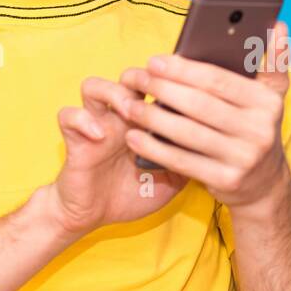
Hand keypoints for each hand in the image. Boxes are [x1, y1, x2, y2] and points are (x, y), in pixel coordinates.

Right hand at [48, 76, 187, 236]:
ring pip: (94, 85)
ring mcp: (96, 124)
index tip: (191, 83)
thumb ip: (191, 157)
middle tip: (158, 90)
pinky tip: (100, 136)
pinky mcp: (75, 139)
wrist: (94, 214)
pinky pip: (68, 116)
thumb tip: (222, 145)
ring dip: (114, 92)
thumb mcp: (172, 177)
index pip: (160, 85)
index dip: (174, 79)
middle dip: (144, 76)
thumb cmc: (134, 192)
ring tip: (129, 110)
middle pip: (129, 76)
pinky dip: (83, 120)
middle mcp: (120, 116)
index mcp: (146, 120)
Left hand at [117, 20, 290, 211]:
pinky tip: (133, 136)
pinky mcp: (226, 180)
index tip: (154, 60)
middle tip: (135, 77)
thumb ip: (272, 61)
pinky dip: (154, 148)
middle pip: (200, 105)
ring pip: (188, 133)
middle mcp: (259, 130)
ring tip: (128, 105)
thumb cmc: (254, 128)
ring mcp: (243, 158)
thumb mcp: (270, 96)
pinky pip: (182, 161)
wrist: (264, 184)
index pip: (219, 80)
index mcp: (267, 102)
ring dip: (153, 118)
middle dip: (163, 88)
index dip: (183, 69)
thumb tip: (278, 24)